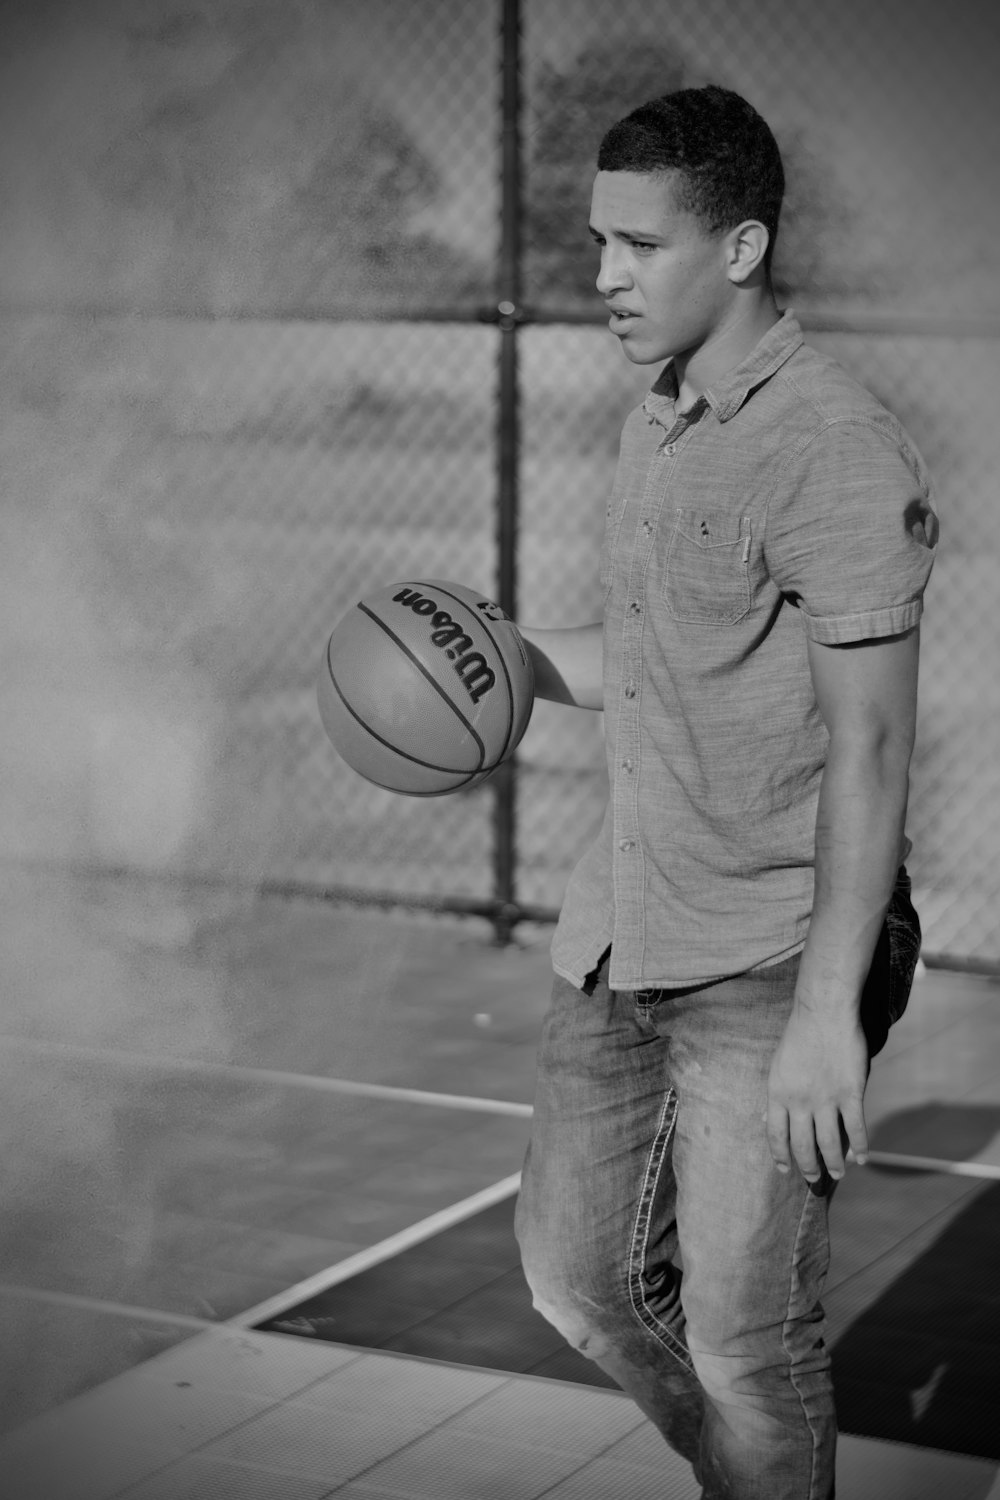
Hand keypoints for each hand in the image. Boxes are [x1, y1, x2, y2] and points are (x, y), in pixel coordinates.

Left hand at [766, 1004, 869, 1182]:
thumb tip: (768, 1118)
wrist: (824, 1013)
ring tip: (838, 1174)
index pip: (775, 1135)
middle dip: (808, 1166)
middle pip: (802, 1144)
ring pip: (828, 1143)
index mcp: (777, 1093)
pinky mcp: (850, 1093)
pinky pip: (855, 1129)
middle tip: (813, 1177)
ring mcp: (825, 1099)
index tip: (784, 1169)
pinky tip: (862, 1159)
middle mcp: (799, 1101)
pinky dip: (860, 1147)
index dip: (780, 1156)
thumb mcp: (779, 1065)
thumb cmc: (800, 1035)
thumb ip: (779, 1094)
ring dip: (833, 1163)